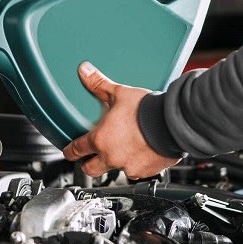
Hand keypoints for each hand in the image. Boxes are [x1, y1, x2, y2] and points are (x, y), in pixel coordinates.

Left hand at [63, 62, 180, 179]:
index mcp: (100, 139)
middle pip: (90, 169)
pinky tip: (141, 152)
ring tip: (123, 149)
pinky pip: (135, 172)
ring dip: (115, 162)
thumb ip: (99, 84)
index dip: (69, 151)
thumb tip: (84, 71)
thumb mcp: (120, 93)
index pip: (76, 150)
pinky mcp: (144, 171)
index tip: (69, 152)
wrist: (173, 123)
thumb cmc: (147, 110)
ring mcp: (128, 166)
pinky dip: (136, 164)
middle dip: (88, 164)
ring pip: (115, 170)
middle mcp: (111, 157)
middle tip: (91, 157)